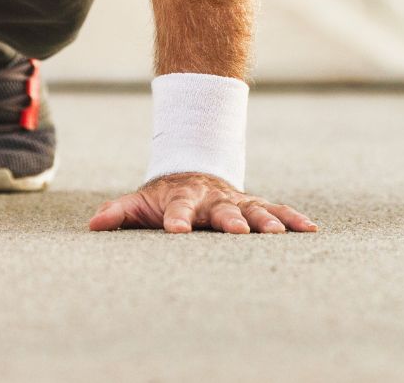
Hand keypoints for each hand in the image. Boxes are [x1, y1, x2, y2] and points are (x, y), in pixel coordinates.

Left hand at [88, 171, 316, 234]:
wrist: (193, 169)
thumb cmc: (163, 197)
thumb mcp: (139, 203)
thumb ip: (120, 212)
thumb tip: (93, 223)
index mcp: (182, 199)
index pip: (178, 208)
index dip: (176, 219)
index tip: (176, 231)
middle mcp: (213, 198)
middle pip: (222, 209)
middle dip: (230, 220)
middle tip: (238, 232)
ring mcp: (236, 201)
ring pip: (254, 209)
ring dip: (266, 222)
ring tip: (278, 235)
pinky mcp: (255, 205)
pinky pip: (277, 211)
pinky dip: (293, 219)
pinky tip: (310, 230)